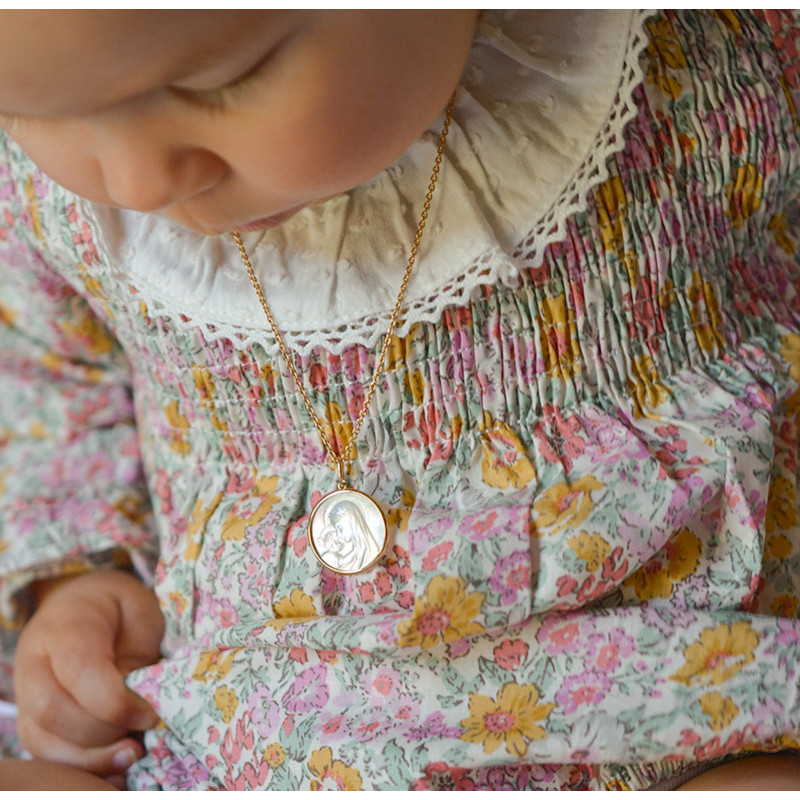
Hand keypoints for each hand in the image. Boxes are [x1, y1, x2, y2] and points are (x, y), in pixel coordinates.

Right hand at [14, 569, 163, 777]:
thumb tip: (137, 703)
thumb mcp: (141, 612)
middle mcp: (34, 662)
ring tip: (131, 754)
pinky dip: (81, 768)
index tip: (150, 715)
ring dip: (91, 759)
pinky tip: (114, 767)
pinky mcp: (32, 720)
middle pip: (52, 712)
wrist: (81, 604)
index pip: (79, 671)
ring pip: (43, 741)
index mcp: (65, 626)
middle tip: (141, 735)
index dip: (115, 703)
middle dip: (102, 733)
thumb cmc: (119, 608)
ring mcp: (26, 694)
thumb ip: (138, 654)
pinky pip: (46, 754)